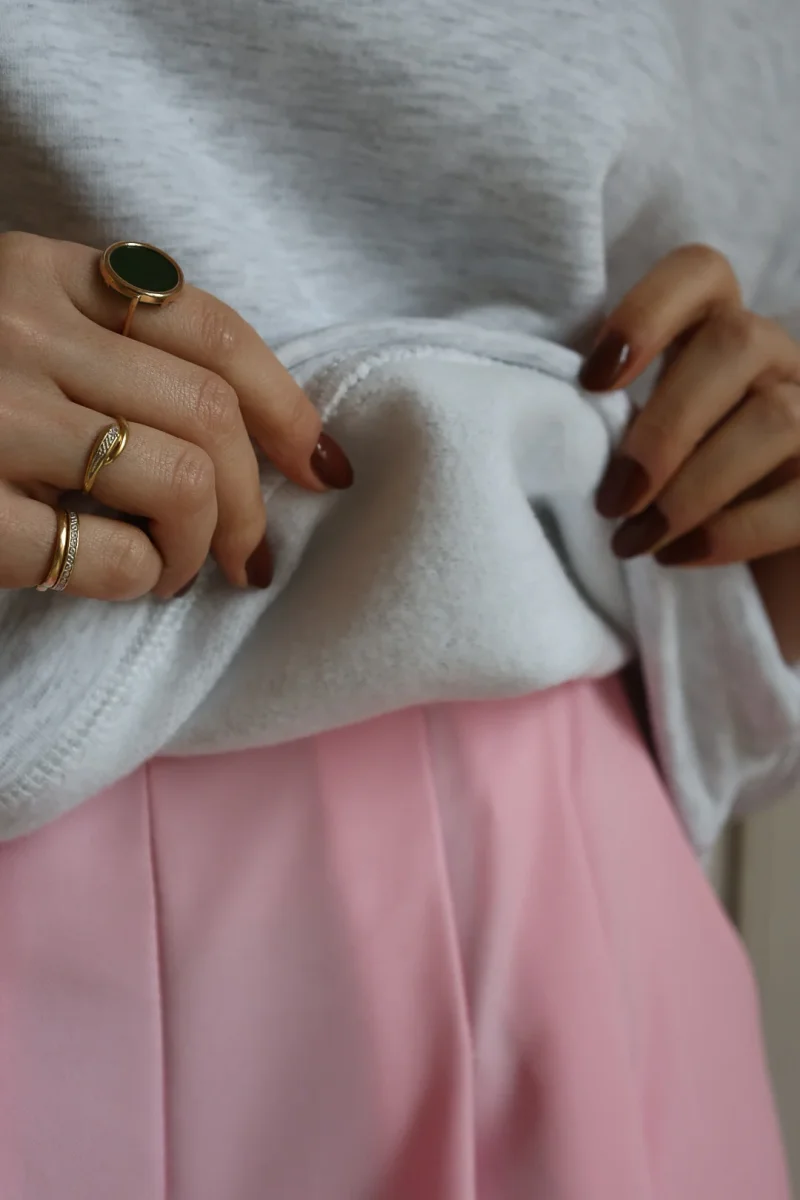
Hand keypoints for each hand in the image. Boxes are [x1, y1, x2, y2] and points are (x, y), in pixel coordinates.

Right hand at [0, 232, 352, 599]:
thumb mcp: (19, 329)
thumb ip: (106, 343)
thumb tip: (245, 429)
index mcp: (41, 273)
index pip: (210, 329)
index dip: (288, 407)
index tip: (324, 465)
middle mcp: (21, 329)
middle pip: (209, 411)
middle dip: (251, 501)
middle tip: (250, 556)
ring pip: (180, 479)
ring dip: (201, 542)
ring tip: (176, 570)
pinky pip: (110, 555)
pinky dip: (140, 578)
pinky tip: (123, 579)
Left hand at [579, 243, 799, 566]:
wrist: (740, 586)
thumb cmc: (662, 507)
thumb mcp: (632, 452)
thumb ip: (607, 424)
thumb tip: (548, 427)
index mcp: (716, 338)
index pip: (701, 272)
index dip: (647, 312)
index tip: (594, 382)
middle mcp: (776, 362)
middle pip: (736, 341)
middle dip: (665, 426)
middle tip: (613, 501)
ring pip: (774, 417)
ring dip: (692, 487)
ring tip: (637, 541)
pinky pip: (799, 497)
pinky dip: (730, 531)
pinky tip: (677, 557)